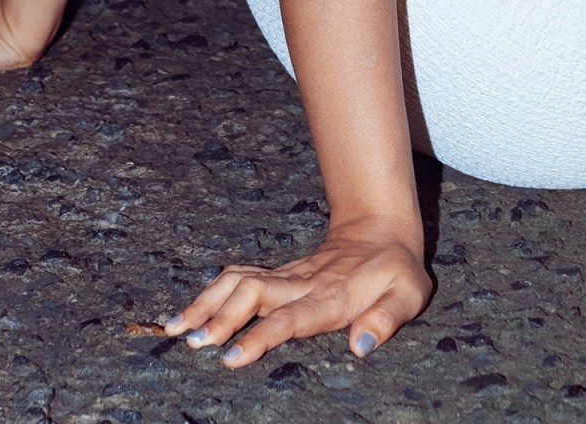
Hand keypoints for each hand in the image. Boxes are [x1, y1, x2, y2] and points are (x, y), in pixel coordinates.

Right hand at [165, 221, 431, 367]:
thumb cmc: (396, 269)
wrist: (381, 227)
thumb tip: (360, 346)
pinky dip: (210, 293)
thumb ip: (386, 319)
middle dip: (219, 316)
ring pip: (238, 280)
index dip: (259, 337)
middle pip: (251, 293)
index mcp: (330, 296)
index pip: (288, 317)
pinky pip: (238, 278)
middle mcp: (301, 284)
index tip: (231, 358)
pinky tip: (188, 312)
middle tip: (191, 343)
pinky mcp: (278, 273)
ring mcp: (286, 275)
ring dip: (206, 301)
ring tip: (175, 327)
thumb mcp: (409, 293)